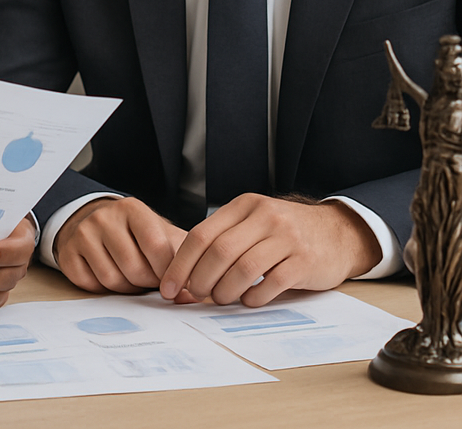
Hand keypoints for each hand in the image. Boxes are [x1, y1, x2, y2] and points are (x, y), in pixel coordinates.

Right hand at [54, 196, 195, 300]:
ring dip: (126, 287)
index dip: (166, 272)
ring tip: (129, 275)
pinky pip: (90, 285)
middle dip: (146, 282)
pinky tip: (109, 273)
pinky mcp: (67, 253)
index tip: (169, 280)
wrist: (97, 222)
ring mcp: (83, 233)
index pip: (156, 247)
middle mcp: (104, 217)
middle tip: (148, 278)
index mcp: (132, 209)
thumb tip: (193, 296)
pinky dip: (103, 289)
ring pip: (111, 279)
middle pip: (134, 268)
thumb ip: (182, 260)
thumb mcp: (161, 234)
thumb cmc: (136, 234)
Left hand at [159, 194, 382, 306]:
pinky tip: (248, 301)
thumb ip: (224, 236)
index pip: (201, 234)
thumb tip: (185, 270)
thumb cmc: (284, 232)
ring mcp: (287, 237)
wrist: (336, 232)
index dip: (181, 263)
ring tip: (220, 299)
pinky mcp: (305, 261)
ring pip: (244, 268)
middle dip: (200, 279)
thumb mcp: (253, 221)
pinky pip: (272, 283)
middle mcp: (264, 216)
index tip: (168, 286)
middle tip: (193, 295)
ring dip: (225, 290)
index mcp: (244, 206)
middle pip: (219, 251)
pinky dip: (254, 297)